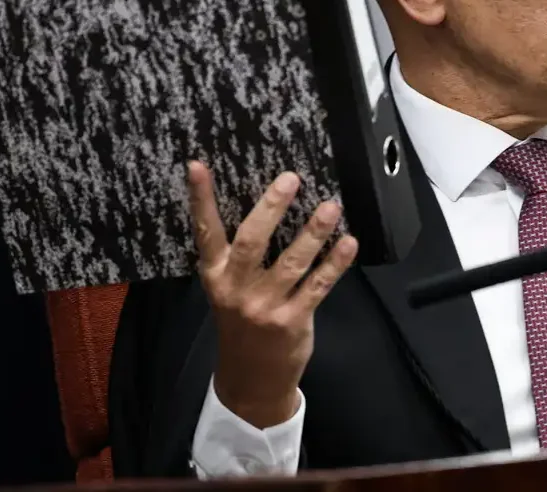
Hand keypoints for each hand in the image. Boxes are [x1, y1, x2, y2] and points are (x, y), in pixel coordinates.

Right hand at [187, 160, 358, 428]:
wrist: (251, 381)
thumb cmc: (242, 324)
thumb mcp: (228, 290)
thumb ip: (238, 257)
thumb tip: (267, 206)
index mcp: (216, 275)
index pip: (206, 231)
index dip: (201, 199)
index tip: (198, 165)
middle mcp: (236, 288)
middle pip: (252, 240)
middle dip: (271, 207)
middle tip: (290, 178)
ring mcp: (264, 306)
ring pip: (292, 262)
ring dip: (313, 232)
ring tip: (330, 206)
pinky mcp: (292, 321)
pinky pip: (317, 285)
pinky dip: (334, 263)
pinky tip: (348, 244)